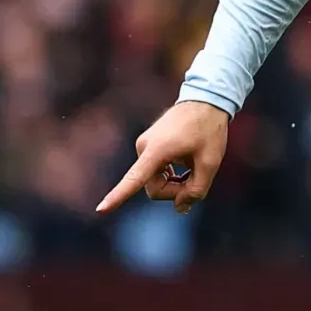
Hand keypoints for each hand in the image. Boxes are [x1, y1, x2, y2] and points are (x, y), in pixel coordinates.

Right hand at [96, 100, 229, 213]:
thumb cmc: (209, 130)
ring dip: (174, 183)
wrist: (206, 100)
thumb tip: (180, 208)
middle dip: (175, 191)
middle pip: (154, 188)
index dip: (118, 196)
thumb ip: (197, 190)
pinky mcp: (147, 146)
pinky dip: (170, 176)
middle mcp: (143, 147)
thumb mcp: (210, 163)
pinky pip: (155, 172)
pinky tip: (186, 168)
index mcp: (157, 150)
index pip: (135, 179)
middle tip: (197, 182)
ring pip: (154, 182)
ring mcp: (144, 146)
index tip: (100, 210)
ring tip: (195, 170)